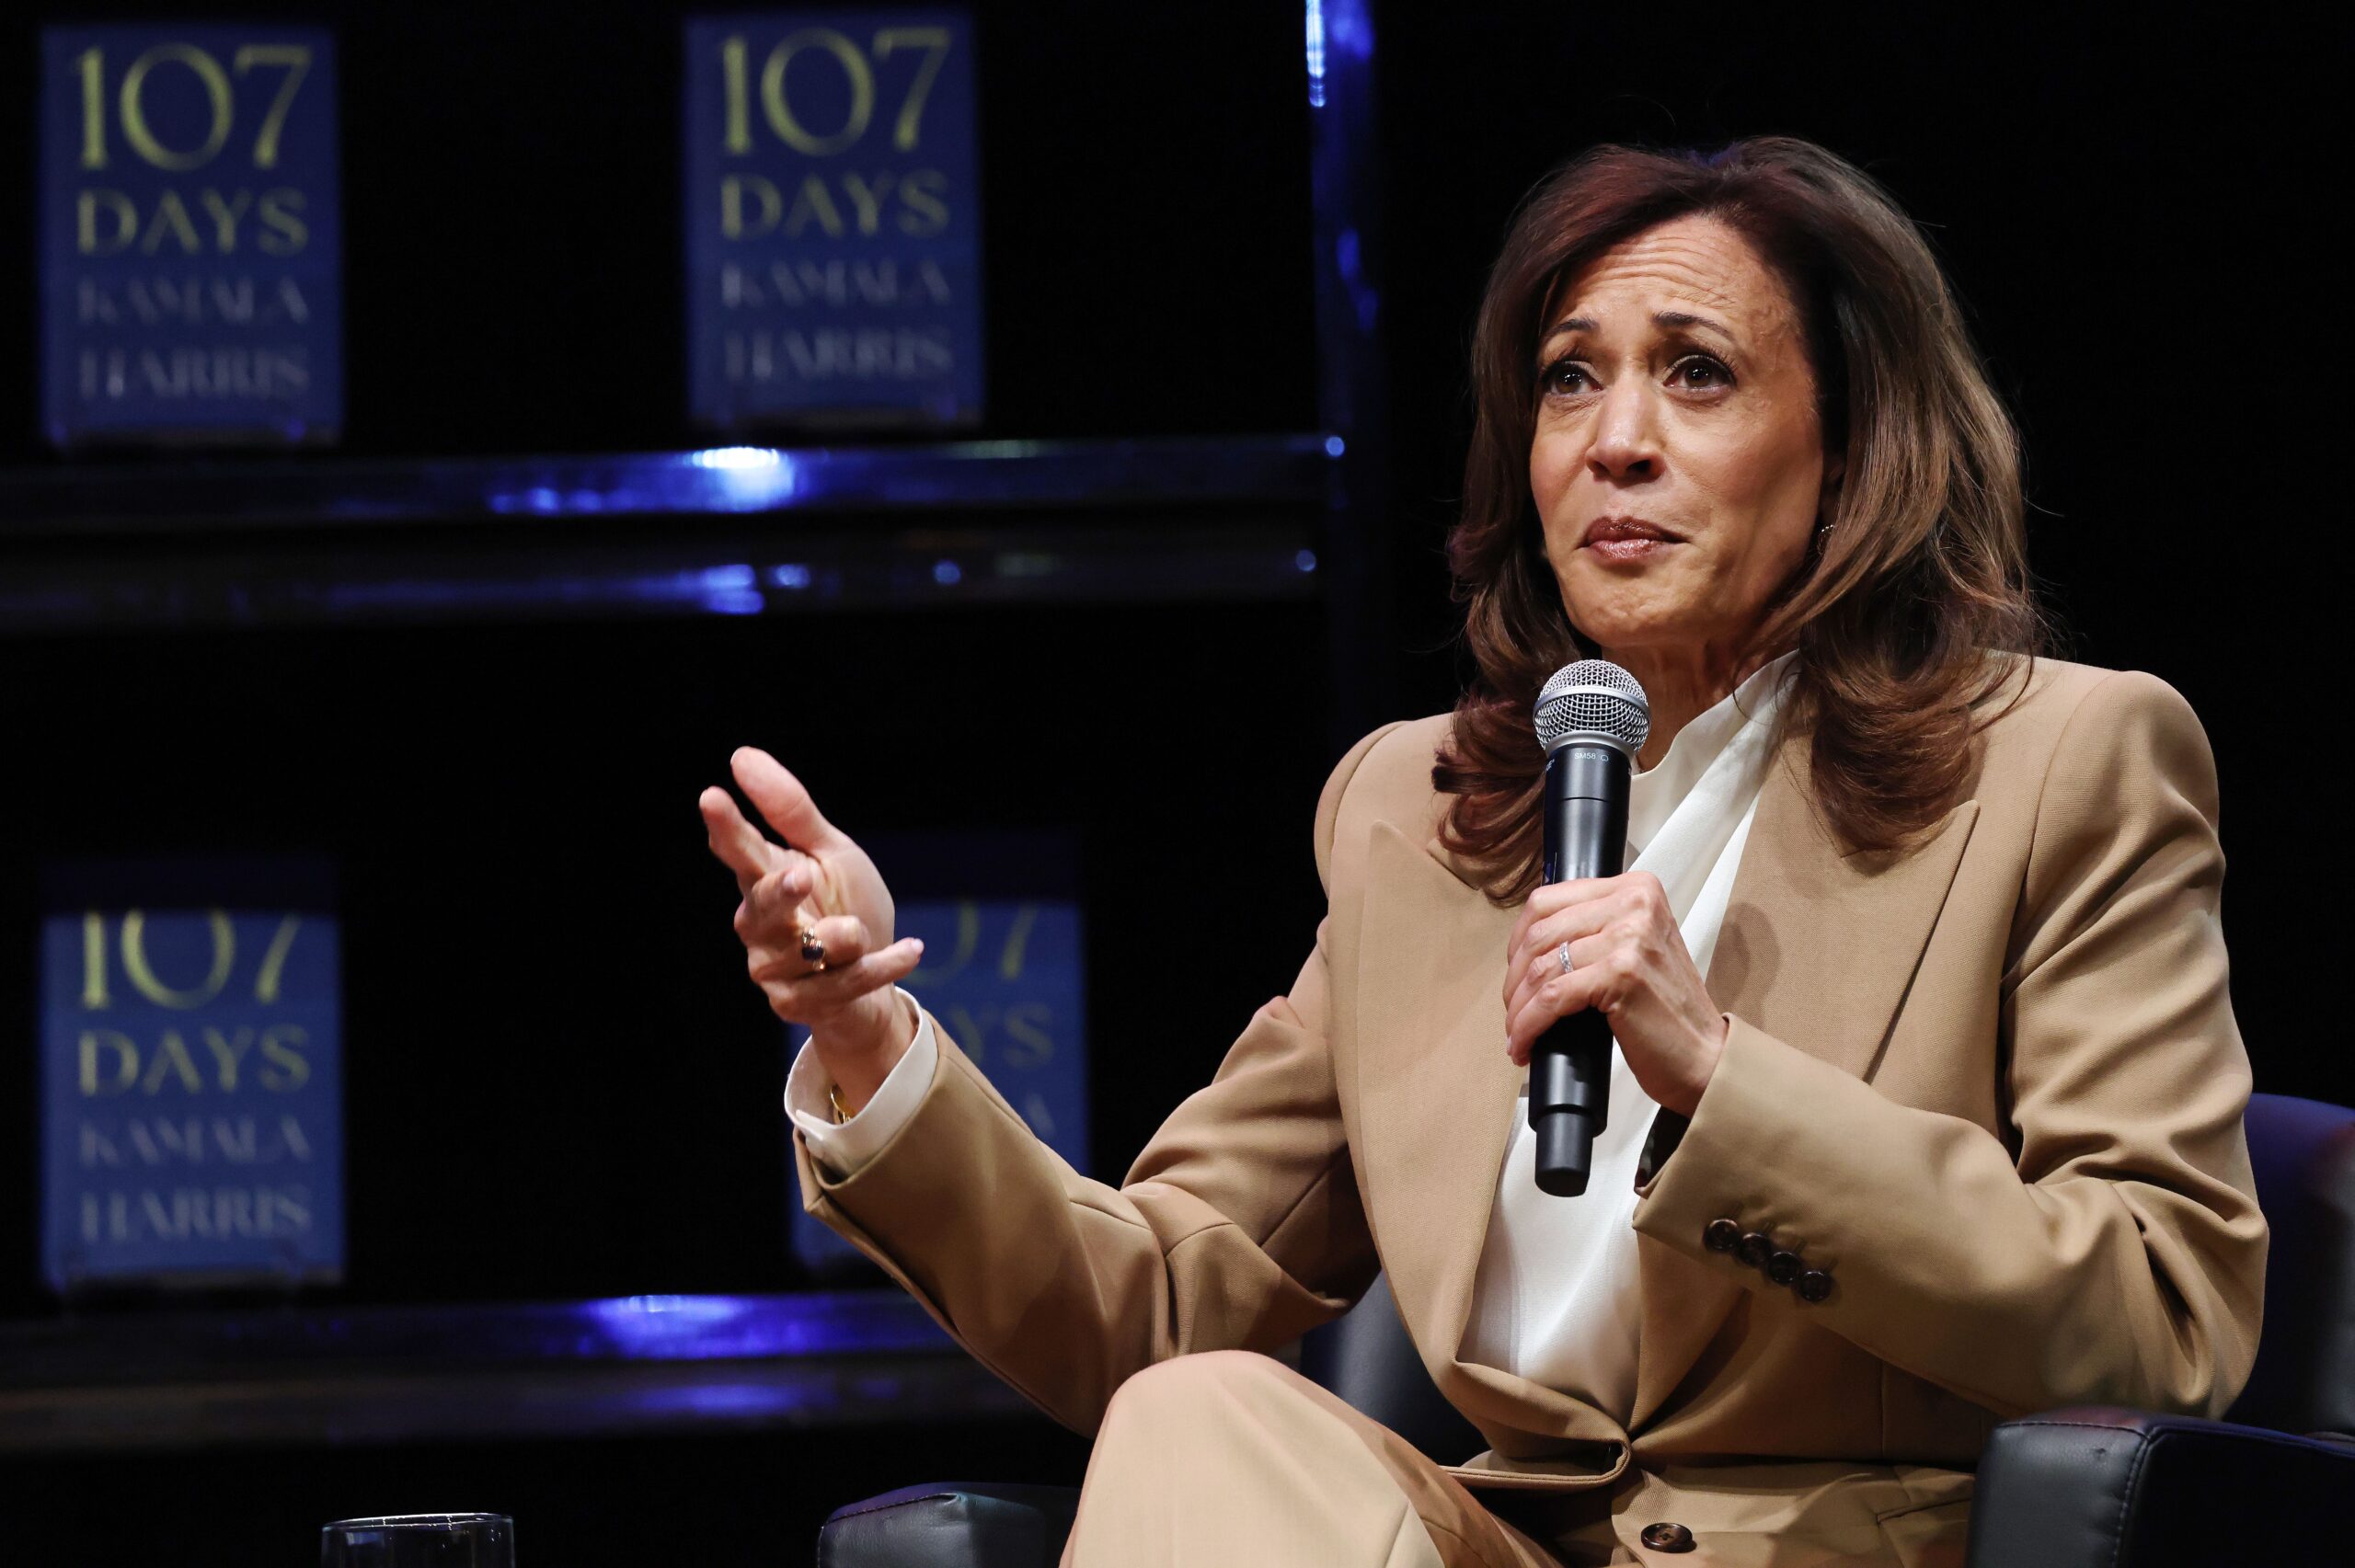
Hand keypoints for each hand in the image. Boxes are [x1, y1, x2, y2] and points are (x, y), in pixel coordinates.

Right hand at [699, 747, 922, 1108]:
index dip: (726, 826)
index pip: (739, 850)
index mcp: (763, 878)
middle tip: (801, 876)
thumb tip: (740, 755)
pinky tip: (913, 948)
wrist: (872, 976)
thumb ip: (791, 810)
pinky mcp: (801, 1005)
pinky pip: (845, 983)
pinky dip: (883, 965)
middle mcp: (759, 926)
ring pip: (805, 951)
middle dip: (780, 893)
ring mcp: (776, 970)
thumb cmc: (843, 903)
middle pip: (760, 907)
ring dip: (842, 938)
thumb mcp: (830, 851)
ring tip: (860, 926)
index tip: (711, 797)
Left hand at [1502, 870, 1725, 1117]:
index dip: (1519, 939)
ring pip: (1541, 968)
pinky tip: (1524, 1044)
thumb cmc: (1667, 1010)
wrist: (1705, 1055)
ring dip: (1519, 1007)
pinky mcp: (1621, 973)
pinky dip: (1529, 1024)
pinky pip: (1551, 998)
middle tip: (1514, 1008)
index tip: (1515, 970)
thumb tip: (1530, 943)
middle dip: (1515, 977)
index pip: (1549, 899)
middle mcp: (1634, 903)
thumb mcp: (1634, 948)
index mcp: (1636, 888)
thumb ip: (1594, 929)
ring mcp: (1629, 936)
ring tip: (1517, 1032)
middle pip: (1540, 932)